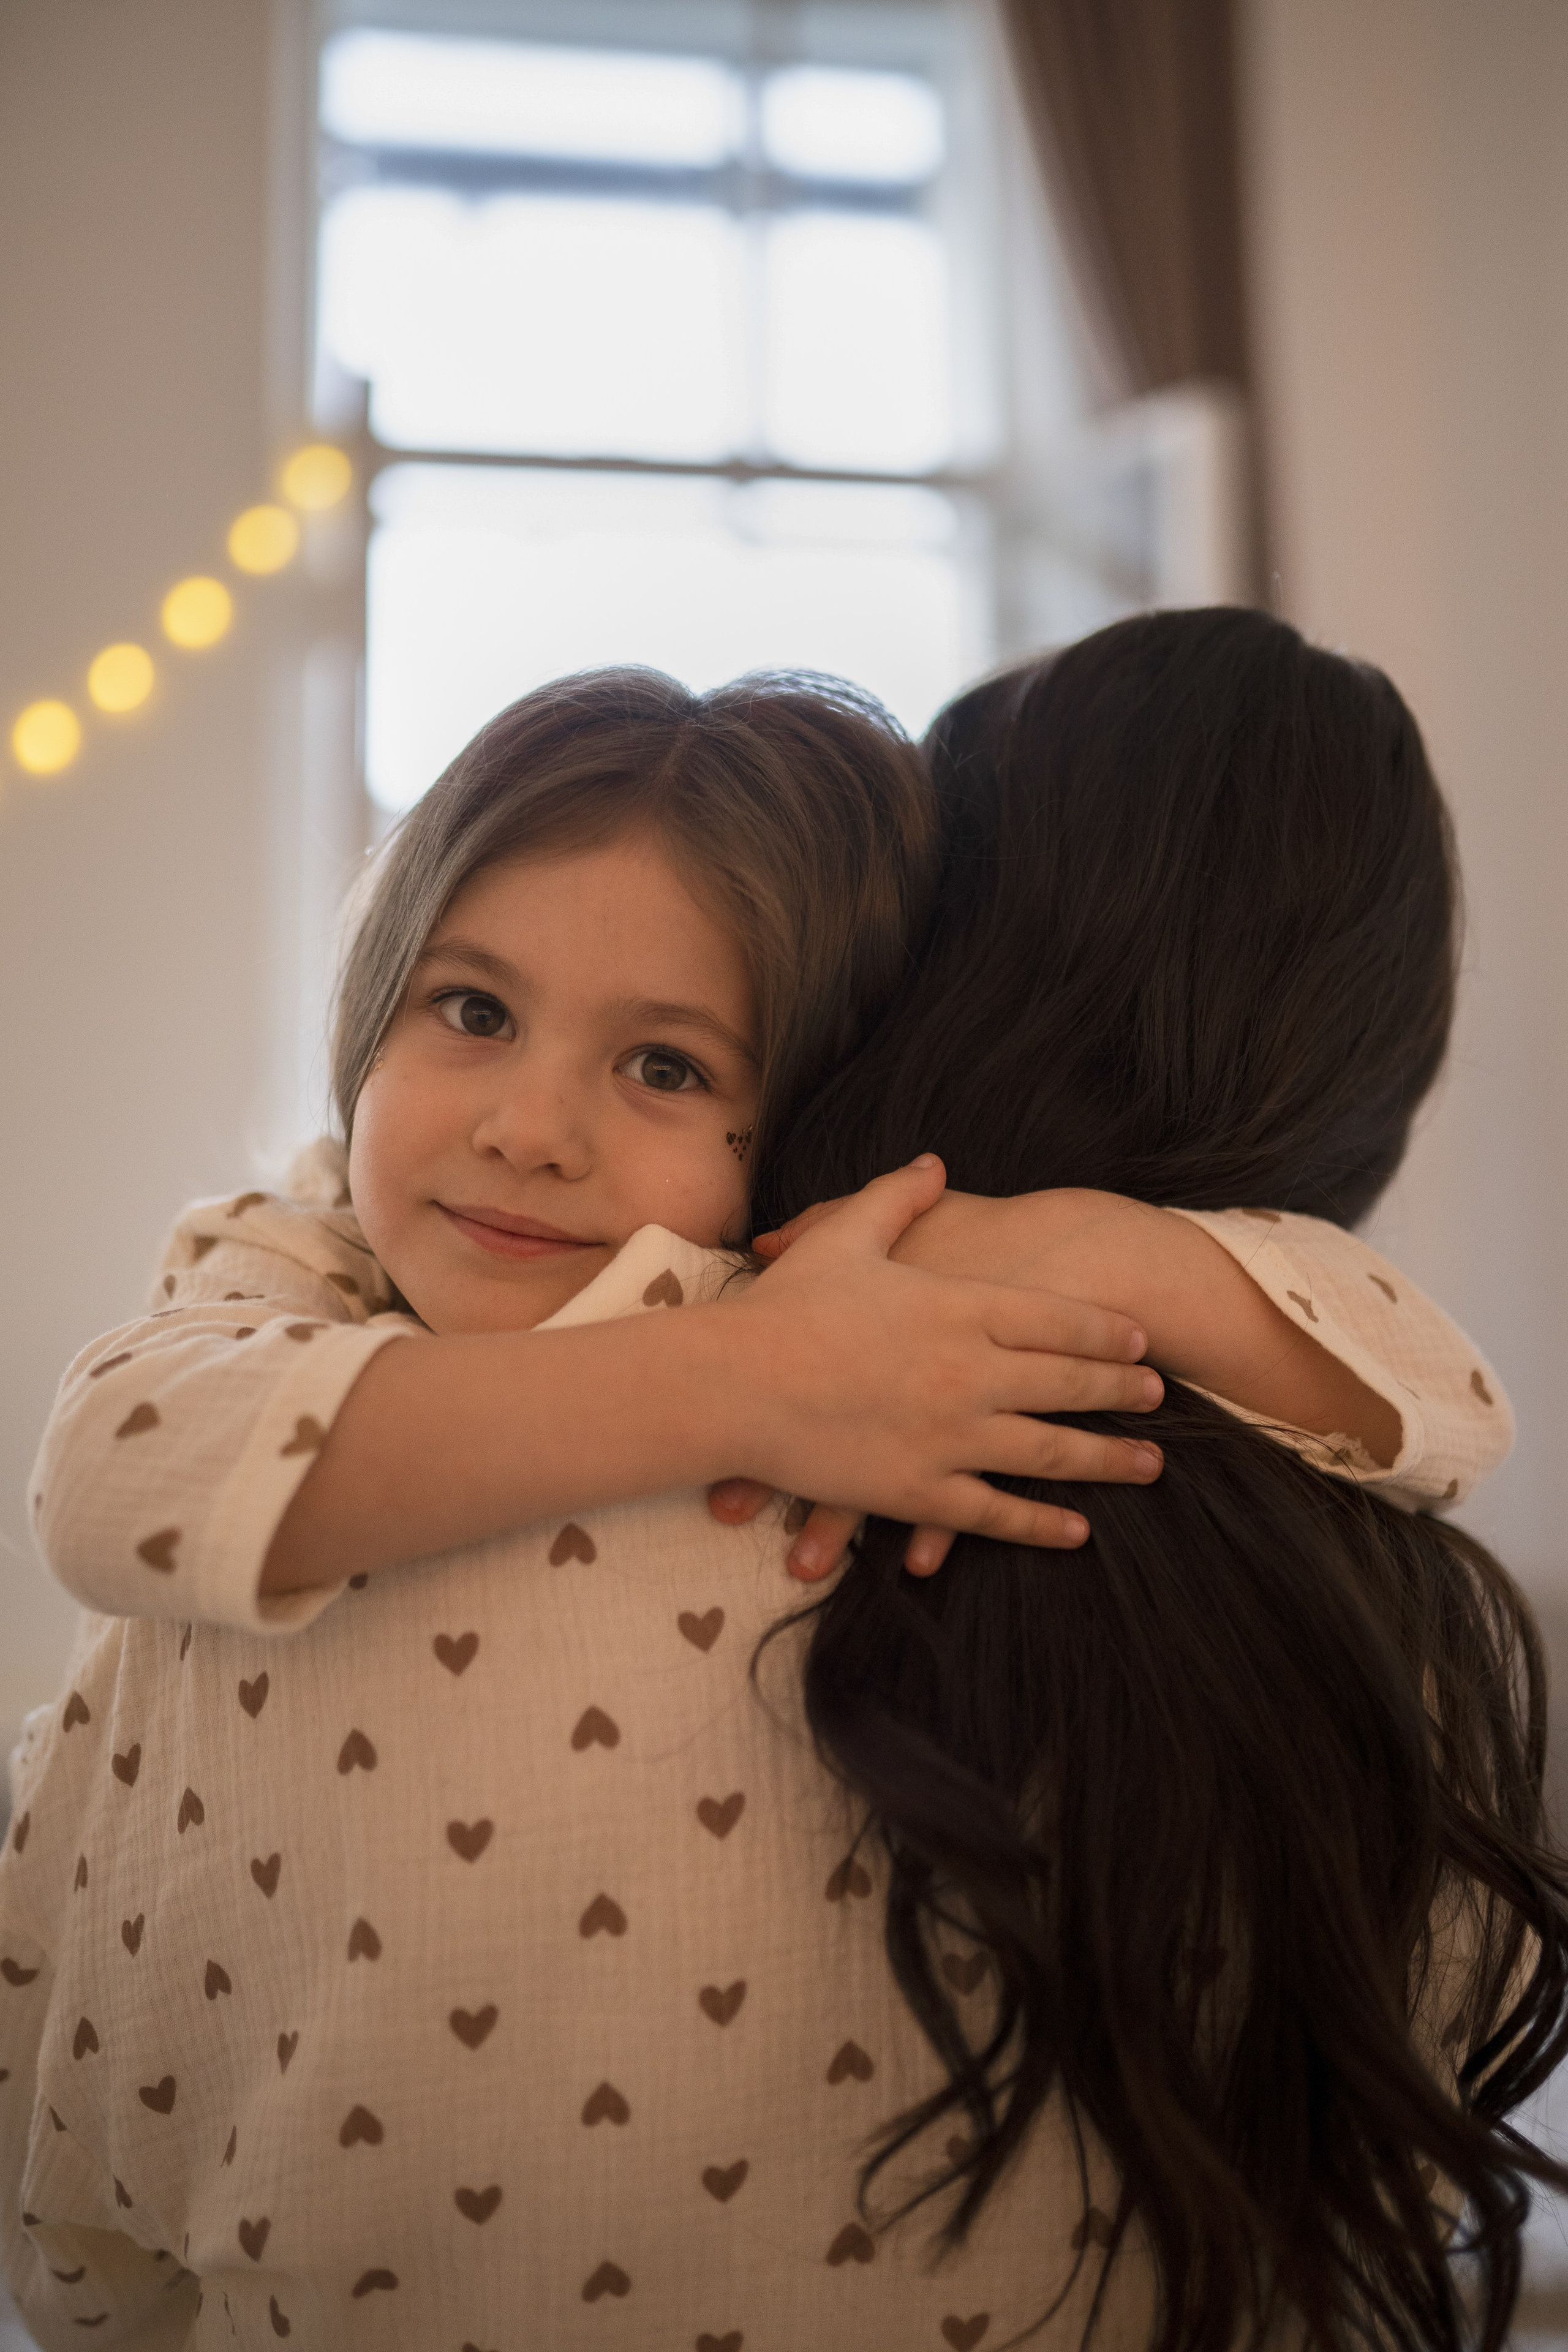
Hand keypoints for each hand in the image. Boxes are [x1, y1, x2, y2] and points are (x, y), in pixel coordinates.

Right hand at [715, 1157, 1163, 1576]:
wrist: (729, 1386)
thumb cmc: (784, 1309)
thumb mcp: (845, 1236)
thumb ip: (897, 1197)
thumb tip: (934, 1163)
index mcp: (960, 1307)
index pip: (1058, 1318)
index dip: (1105, 1331)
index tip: (1138, 1341)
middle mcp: (970, 1374)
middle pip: (1068, 1381)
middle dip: (1120, 1390)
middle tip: (1159, 1397)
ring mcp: (950, 1438)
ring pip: (1049, 1451)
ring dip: (1106, 1460)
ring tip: (1150, 1464)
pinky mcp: (919, 1492)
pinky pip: (995, 1513)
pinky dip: (1040, 1523)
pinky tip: (1076, 1530)